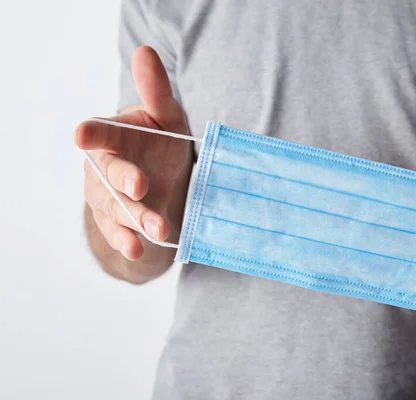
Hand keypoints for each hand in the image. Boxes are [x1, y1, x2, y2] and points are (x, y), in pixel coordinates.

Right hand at [75, 46, 191, 260]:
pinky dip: (125, 241)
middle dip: (123, 179)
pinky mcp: (116, 221)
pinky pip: (117, 232)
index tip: (82, 134)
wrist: (162, 173)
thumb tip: (146, 51)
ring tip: (156, 229)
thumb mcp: (165, 116)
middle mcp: (104, 166)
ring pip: (116, 208)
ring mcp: (107, 196)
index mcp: (113, 135)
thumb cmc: (160, 139)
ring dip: (135, 219)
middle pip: (110, 173)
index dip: (92, 133)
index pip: (100, 132)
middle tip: (139, 185)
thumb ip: (156, 90)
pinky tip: (137, 249)